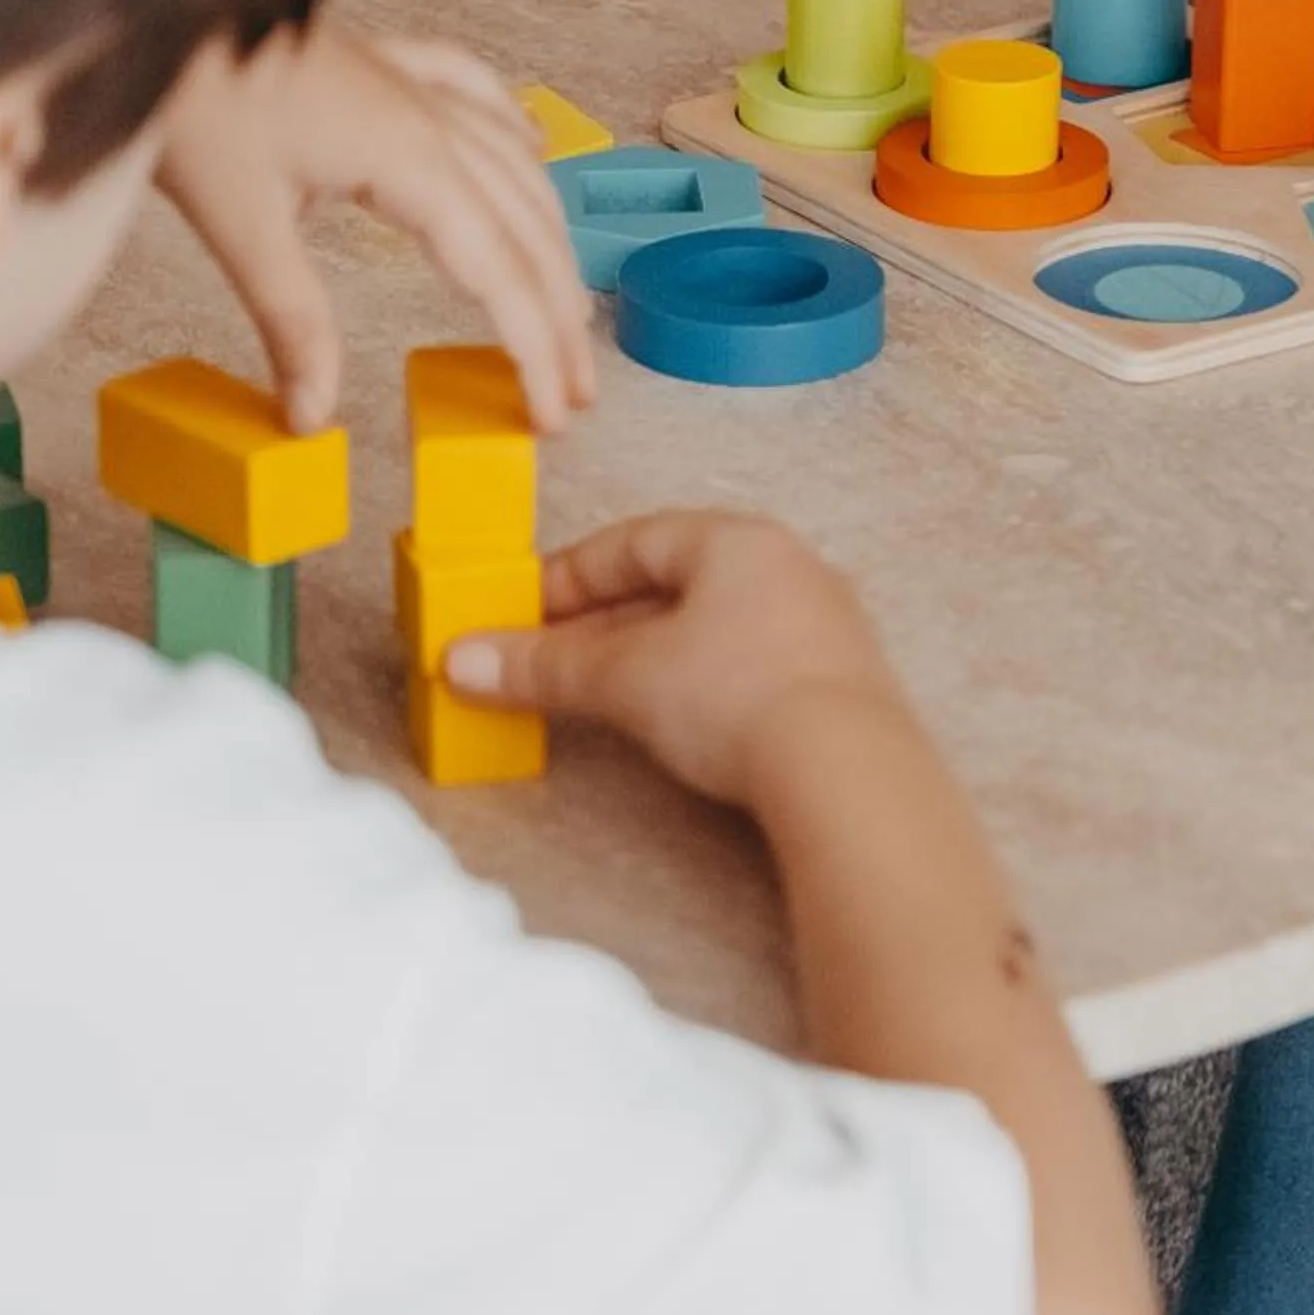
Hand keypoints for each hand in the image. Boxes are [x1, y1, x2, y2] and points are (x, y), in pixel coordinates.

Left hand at [157, 23, 595, 434]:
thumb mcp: (239, 224)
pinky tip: (534, 151)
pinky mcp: (385, 64)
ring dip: (552, 243)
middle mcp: (431, 119)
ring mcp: (412, 85)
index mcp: (409, 160)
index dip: (534, 351)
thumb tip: (314, 414)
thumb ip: (290, 322)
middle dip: (560, 318)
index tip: (551, 416)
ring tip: (568, 307)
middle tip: (577, 393)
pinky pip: (478, 95)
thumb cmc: (192, 102)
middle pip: (527, 230)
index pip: (499, 274)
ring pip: (517, 168)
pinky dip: (517, 132)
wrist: (159, 4)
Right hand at [446, 510, 909, 810]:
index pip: (633, 542)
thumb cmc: (739, 696)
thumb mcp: (623, 679)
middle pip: (673, 586)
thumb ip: (544, 667)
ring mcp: (823, 628)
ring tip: (599, 698)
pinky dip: (698, 688)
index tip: (519, 611)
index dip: (567, 577)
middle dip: (600, 627)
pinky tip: (674, 725)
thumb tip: (466, 661)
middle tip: (546, 662)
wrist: (847, 774)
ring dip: (648, 659)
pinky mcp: (840, 687)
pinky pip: (748, 670)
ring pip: (712, 631)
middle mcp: (787, 569)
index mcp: (737, 539)